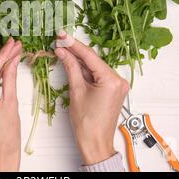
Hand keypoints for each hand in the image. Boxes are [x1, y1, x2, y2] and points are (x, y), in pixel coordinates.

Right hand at [55, 31, 128, 164]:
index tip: (62, 35)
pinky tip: (72, 62)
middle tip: (60, 41)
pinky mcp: (112, 89)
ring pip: (94, 67)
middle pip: (93, 60)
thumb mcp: (76, 91)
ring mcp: (117, 85)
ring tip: (63, 50)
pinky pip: (97, 74)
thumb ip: (70, 67)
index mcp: (112, 80)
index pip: (90, 56)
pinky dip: (85, 70)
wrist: (95, 143)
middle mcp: (118, 80)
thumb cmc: (87, 123)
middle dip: (75, 51)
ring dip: (79, 60)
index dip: (74, 44)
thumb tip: (62, 52)